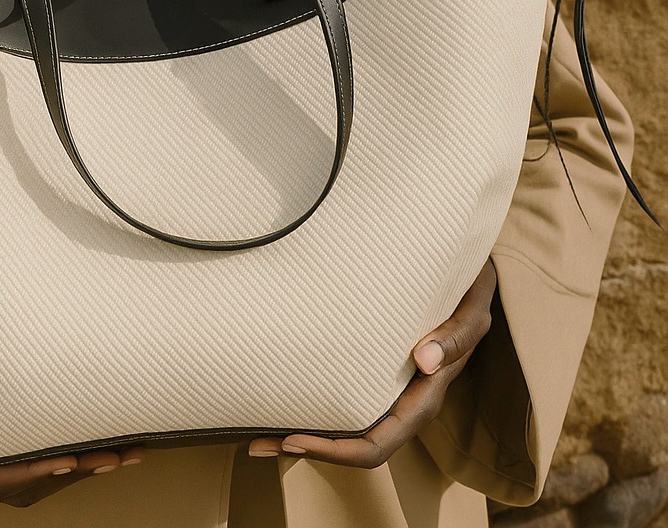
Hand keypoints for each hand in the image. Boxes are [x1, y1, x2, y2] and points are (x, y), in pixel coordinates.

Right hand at [0, 349, 145, 507]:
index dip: (29, 474)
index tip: (66, 459)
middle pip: (23, 485)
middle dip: (71, 472)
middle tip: (116, 455)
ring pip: (35, 477)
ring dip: (80, 467)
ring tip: (125, 452)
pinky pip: (34, 460)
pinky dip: (69, 454)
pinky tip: (101, 443)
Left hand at [248, 256, 496, 468]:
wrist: (469, 276)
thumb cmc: (467, 288)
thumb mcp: (471, 307)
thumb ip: (454, 335)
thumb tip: (425, 361)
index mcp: (427, 394)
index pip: (381, 442)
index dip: (337, 451)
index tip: (294, 440)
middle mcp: (406, 399)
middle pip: (355, 445)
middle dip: (307, 449)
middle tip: (255, 444)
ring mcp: (391, 387)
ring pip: (346, 427)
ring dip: (303, 433)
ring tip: (255, 434)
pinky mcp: (377, 368)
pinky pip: (345, 398)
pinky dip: (312, 405)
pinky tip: (279, 397)